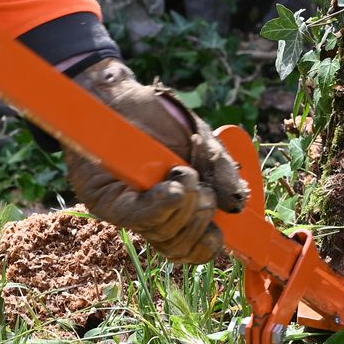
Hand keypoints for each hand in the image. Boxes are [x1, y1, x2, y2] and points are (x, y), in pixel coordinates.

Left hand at [66, 59, 249, 264]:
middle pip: (179, 247)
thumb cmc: (159, 119)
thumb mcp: (203, 144)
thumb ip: (221, 173)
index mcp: (175, 210)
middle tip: (203, 189)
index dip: (208, 245)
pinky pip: (138, 216)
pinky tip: (173, 187)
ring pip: (162, 235)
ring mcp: (127, 210)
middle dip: (201, 220)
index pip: (191, 248)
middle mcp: (149, 216)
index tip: (221, 230)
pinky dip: (163, 205)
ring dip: (184, 208)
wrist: (119, 94)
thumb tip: (237, 206)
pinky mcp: (106, 200)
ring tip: (184, 173)